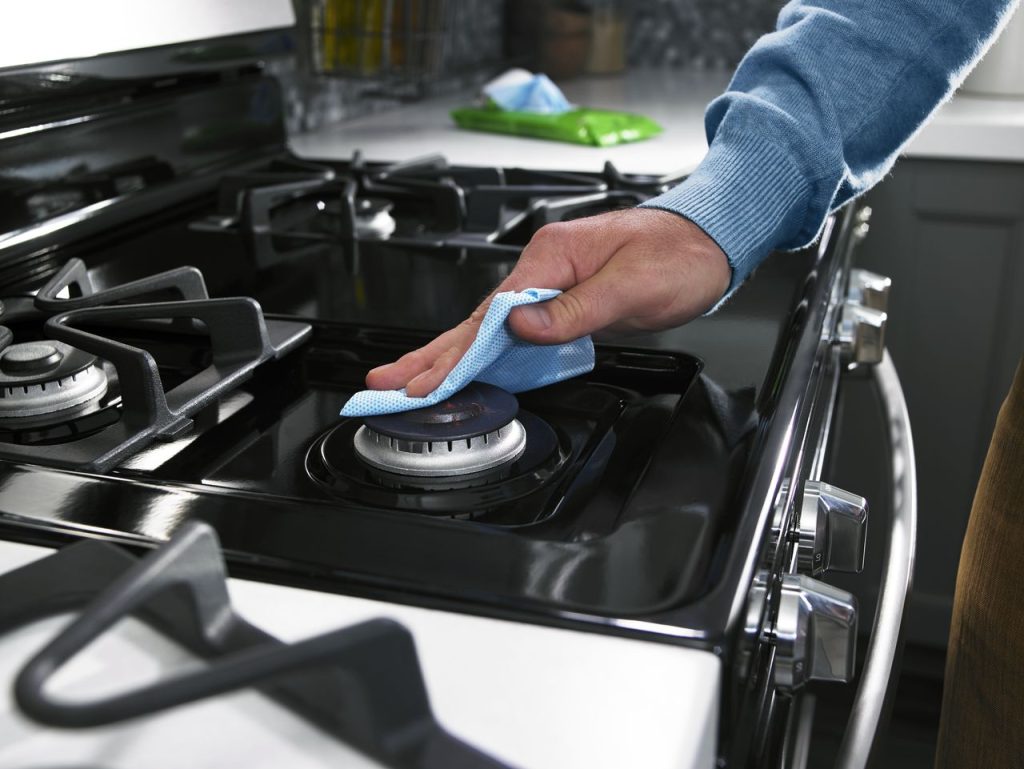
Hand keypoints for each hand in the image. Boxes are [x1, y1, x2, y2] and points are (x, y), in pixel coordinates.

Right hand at [366, 208, 729, 396]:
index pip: (491, 314)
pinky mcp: (562, 298)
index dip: (456, 352)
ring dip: (450, 356)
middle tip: (387, 383)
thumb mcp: (631, 285)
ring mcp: (550, 282)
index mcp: (551, 257)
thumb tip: (522, 326)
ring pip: (489, 327)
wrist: (709, 240)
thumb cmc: (677, 255)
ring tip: (410, 378)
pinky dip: (484, 352)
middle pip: (476, 321)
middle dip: (431, 355)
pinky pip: (512, 330)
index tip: (425, 379)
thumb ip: (574, 309)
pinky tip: (463, 366)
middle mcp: (543, 267)